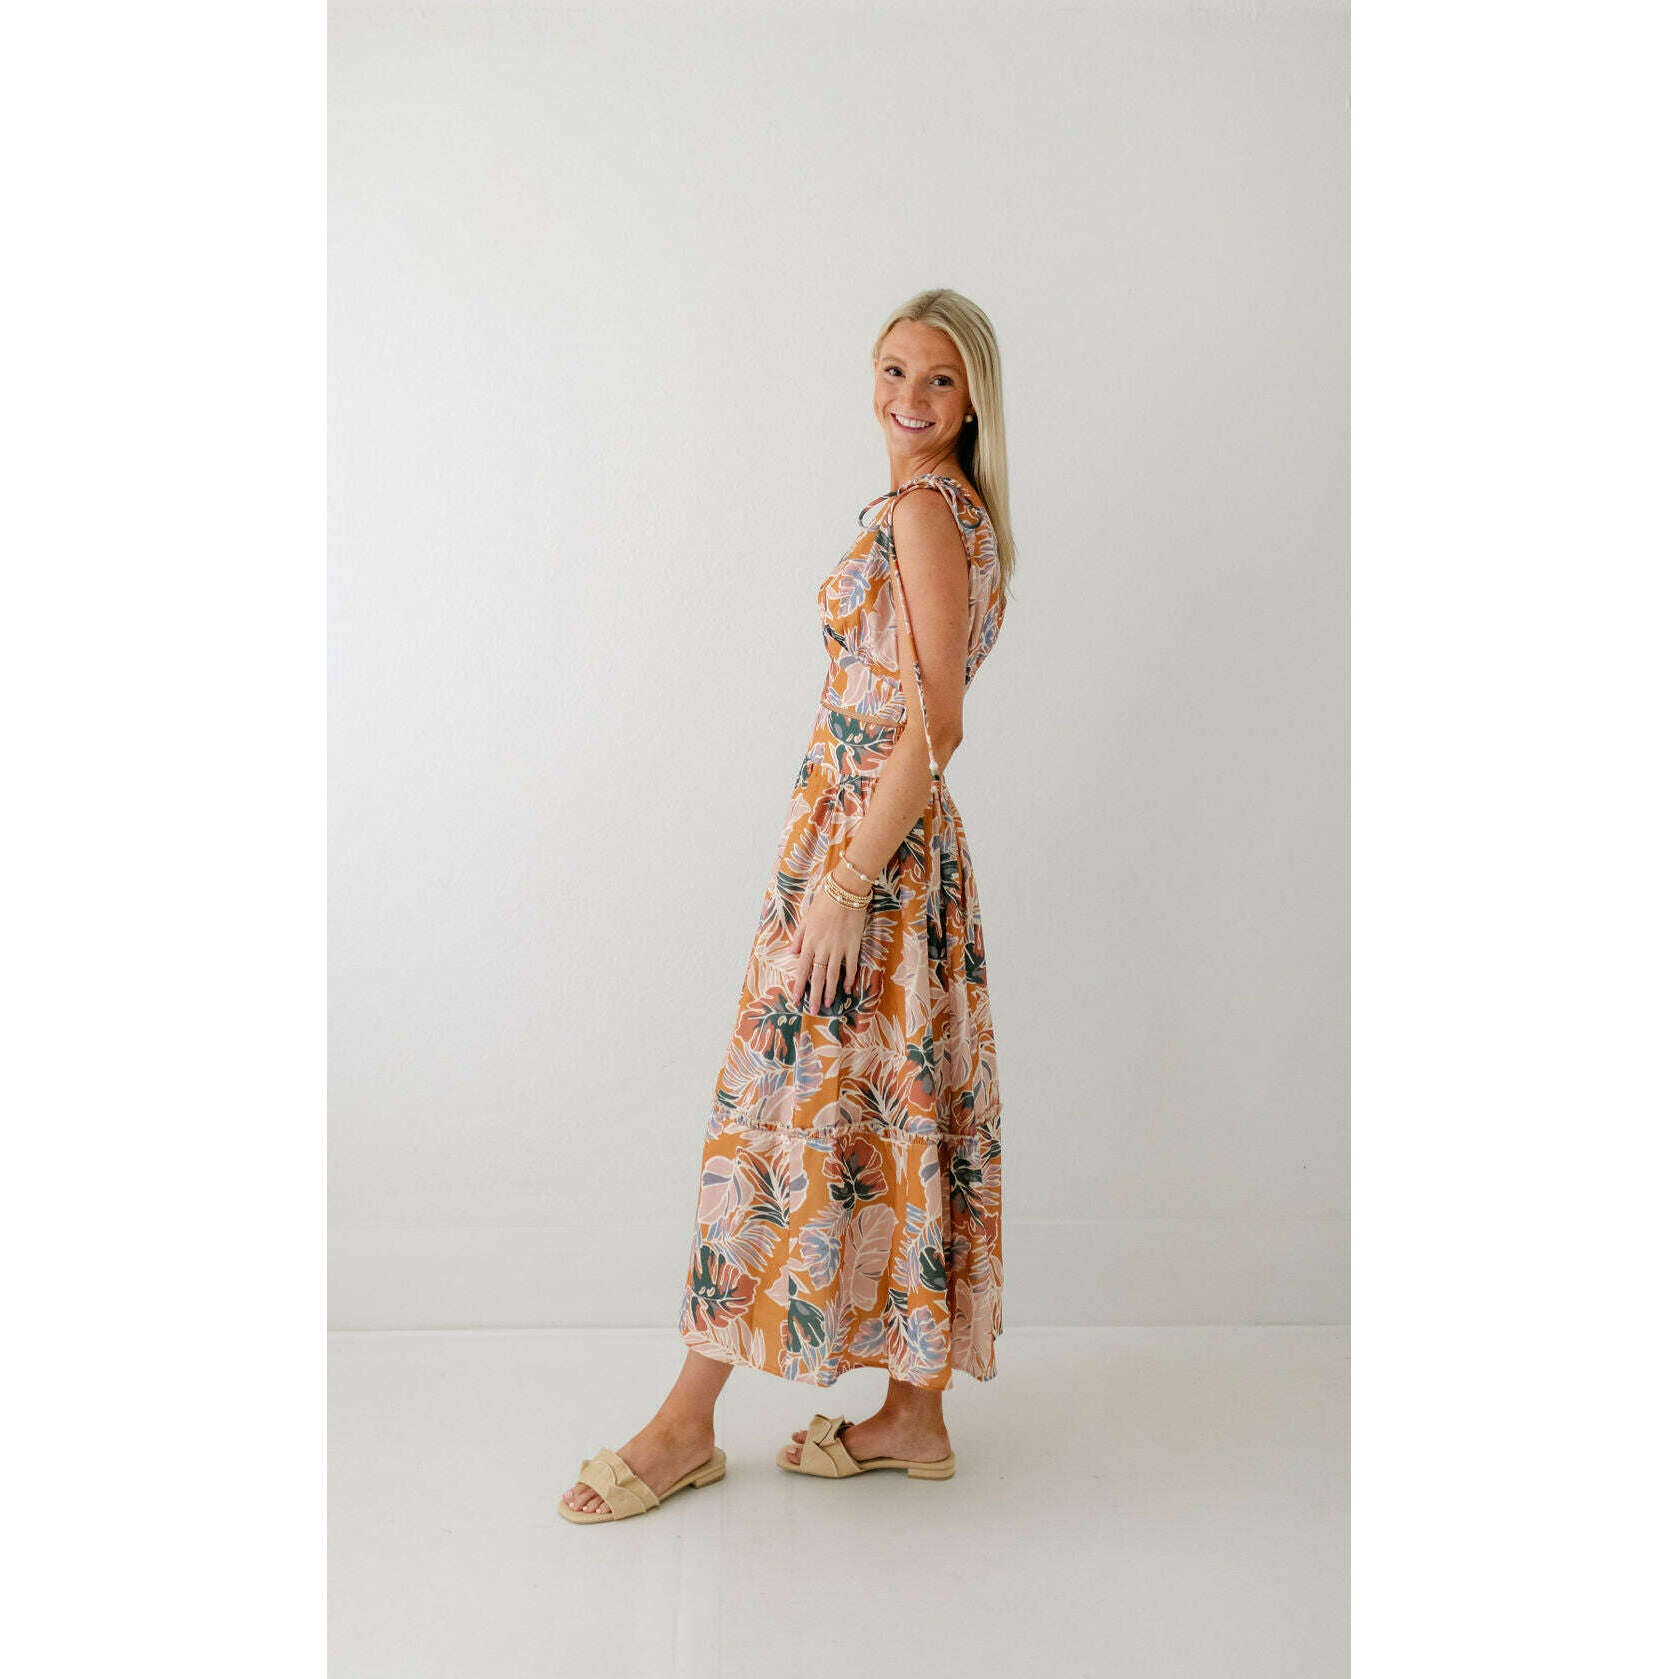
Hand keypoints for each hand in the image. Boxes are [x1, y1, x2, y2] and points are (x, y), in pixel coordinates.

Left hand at [789, 883, 865, 1010]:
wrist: (846, 892)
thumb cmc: (824, 902)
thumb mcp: (806, 917)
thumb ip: (800, 936)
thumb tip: (793, 952)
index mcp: (809, 941)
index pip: (802, 968)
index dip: (798, 985)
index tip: (795, 999)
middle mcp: (823, 948)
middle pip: (817, 976)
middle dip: (813, 995)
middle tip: (812, 1010)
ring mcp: (839, 948)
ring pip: (833, 975)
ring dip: (830, 991)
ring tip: (827, 1004)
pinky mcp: (853, 945)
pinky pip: (851, 966)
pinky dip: (849, 978)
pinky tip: (847, 988)